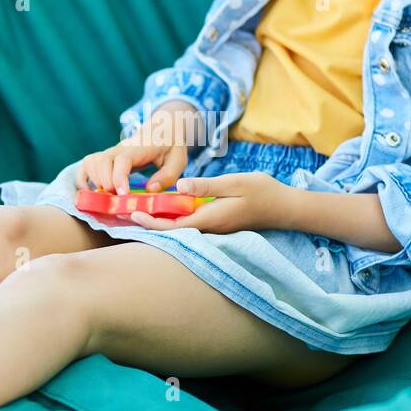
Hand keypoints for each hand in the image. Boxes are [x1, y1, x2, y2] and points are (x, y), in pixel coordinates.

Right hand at [76, 101, 199, 194]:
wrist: (162, 129)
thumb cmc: (170, 146)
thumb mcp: (178, 159)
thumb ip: (167, 175)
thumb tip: (150, 189)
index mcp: (138, 148)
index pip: (122, 160)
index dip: (119, 178)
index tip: (123, 195)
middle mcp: (119, 149)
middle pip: (101, 162)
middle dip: (106, 183)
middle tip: (118, 198)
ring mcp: (109, 153)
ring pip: (90, 163)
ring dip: (95, 182)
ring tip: (108, 196)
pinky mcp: (104, 159)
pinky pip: (85, 165)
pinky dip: (83, 179)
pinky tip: (91, 192)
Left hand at [128, 172, 294, 233]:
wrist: (285, 207)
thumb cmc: (263, 192)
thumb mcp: (235, 182)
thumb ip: (207, 185)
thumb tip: (179, 187)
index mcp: (211, 218)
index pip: (174, 225)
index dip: (150, 222)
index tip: (132, 214)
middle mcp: (209, 226)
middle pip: (173, 228)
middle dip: (149, 221)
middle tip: (124, 211)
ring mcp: (214, 226)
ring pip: (181, 225)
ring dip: (160, 218)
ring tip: (137, 207)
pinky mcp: (217, 222)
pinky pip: (190, 221)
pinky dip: (174, 215)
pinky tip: (165, 206)